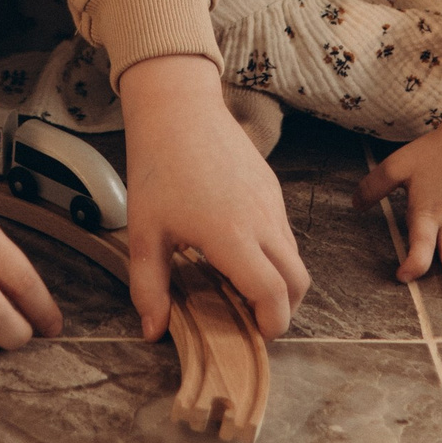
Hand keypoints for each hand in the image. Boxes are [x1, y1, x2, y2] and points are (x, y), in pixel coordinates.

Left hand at [117, 54, 307, 342]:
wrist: (177, 107)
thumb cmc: (157, 167)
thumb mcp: (143, 232)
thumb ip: (149, 287)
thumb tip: (153, 332)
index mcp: (233, 236)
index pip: (273, 294)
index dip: (271, 324)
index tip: (254, 335)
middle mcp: (263, 221)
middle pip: (299, 281)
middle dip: (284, 309)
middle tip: (252, 318)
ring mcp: (272, 202)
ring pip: (294, 256)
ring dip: (279, 280)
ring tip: (239, 285)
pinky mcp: (272, 187)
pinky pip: (285, 232)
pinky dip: (274, 253)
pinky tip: (237, 250)